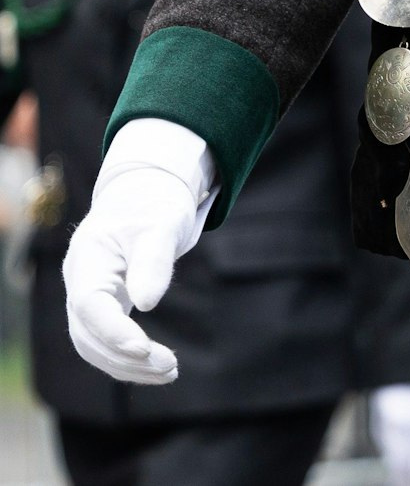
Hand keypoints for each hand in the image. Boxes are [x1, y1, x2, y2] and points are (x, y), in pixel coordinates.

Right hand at [63, 119, 214, 383]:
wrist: (145, 199)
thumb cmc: (154, 208)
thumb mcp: (161, 225)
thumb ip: (153, 261)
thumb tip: (146, 304)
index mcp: (88, 260)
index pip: (89, 305)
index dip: (112, 331)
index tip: (144, 349)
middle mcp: (80, 283)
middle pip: (87, 333)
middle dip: (125, 356)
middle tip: (169, 366)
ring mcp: (87, 298)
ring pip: (92, 346)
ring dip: (127, 366)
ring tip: (169, 371)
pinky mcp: (103, 308)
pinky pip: (105, 343)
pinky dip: (128, 360)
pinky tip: (159, 368)